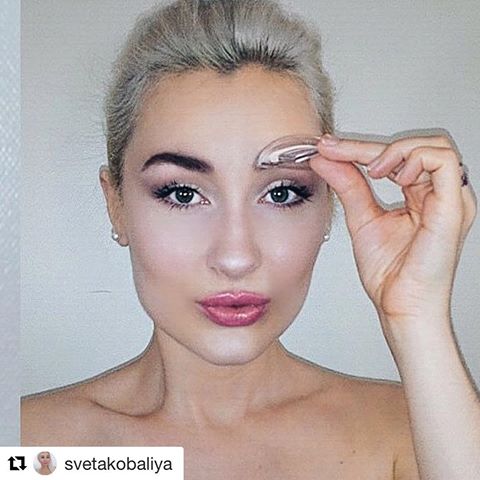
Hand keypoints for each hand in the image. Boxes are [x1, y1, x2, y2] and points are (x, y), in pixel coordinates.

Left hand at [309, 133, 476, 332]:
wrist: (400, 305)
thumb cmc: (390, 273)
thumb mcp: (362, 218)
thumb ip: (348, 185)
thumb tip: (326, 158)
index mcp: (421, 196)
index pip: (394, 158)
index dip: (359, 148)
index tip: (327, 146)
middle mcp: (438, 194)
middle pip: (413, 147)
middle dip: (371, 146)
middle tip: (338, 152)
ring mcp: (450, 199)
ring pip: (433, 146)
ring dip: (397, 150)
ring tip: (374, 172)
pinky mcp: (454, 207)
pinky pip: (445, 162)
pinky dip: (416, 160)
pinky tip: (394, 177)